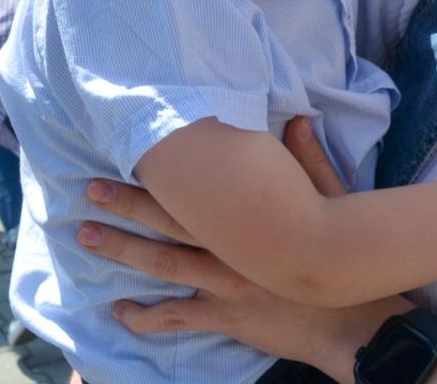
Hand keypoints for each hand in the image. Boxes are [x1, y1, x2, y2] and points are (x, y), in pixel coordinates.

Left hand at [78, 117, 386, 368]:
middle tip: (89, 192)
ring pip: (163, 267)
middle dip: (126, 206)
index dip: (161, 173)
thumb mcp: (329, 200)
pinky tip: (120, 313)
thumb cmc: (339, 251)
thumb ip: (308, 160)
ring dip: (123, 252)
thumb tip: (297, 119)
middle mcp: (230, 249)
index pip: (196, 190)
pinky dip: (147, 318)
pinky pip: (178, 317)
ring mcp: (224, 284)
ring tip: (88, 237)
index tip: (129, 154)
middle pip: (168, 223)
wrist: (349, 317)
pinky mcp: (226, 316)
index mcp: (249, 217)